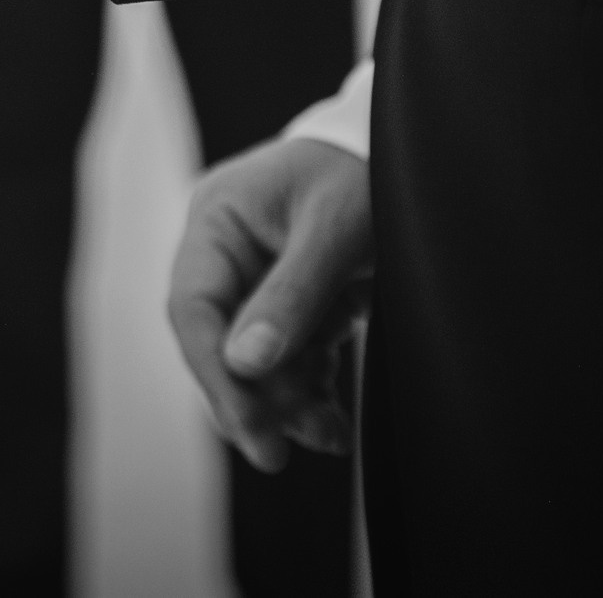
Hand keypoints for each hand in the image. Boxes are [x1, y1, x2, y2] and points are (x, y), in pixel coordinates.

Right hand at [167, 138, 370, 472]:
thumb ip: (291, 294)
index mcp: (216, 219)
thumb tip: (243, 365)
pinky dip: (307, 389)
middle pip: (221, 342)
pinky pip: (286, 355)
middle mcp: (225, 250)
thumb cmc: (364, 172)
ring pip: (255, 358)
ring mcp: (255, 275)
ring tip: (331, 437)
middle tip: (282, 452)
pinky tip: (332, 422)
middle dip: (256, 399)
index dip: (216, 376)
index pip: (194, 309)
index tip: (249, 428)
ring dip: (288, 403)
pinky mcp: (289, 297)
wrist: (408, 151)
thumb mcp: (335, 230)